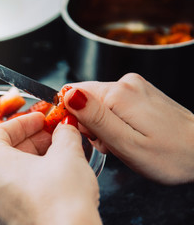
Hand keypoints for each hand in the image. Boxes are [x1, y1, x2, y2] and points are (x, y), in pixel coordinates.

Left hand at [0, 112, 101, 224]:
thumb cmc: (62, 200)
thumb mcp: (68, 155)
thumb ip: (65, 134)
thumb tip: (65, 127)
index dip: (23, 122)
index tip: (41, 119)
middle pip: (5, 152)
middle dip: (32, 140)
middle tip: (53, 135)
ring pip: (12, 173)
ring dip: (34, 159)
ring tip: (59, 154)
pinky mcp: (10, 221)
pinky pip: (17, 191)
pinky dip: (32, 179)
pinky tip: (55, 178)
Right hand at [62, 73, 193, 184]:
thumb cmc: (170, 155)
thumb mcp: (126, 144)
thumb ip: (95, 118)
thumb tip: (69, 94)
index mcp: (117, 94)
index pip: (71, 95)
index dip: (73, 118)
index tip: (90, 136)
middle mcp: (125, 83)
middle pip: (85, 99)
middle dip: (90, 124)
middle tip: (110, 143)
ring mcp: (134, 86)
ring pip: (98, 103)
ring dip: (102, 125)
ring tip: (122, 141)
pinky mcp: (140, 92)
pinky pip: (112, 104)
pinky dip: (114, 121)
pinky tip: (129, 133)